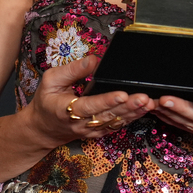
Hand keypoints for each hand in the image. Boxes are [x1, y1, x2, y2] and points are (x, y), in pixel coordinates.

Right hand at [27, 55, 155, 144]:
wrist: (43, 128)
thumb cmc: (46, 101)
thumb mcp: (50, 80)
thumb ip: (72, 70)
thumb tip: (94, 60)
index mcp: (67, 110)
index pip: (90, 106)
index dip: (107, 100)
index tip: (123, 93)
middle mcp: (82, 123)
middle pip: (109, 115)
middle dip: (128, 106)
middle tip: (144, 97)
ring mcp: (92, 130)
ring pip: (116, 122)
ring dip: (134, 113)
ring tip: (149, 103)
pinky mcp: (99, 132)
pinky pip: (117, 126)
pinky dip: (132, 118)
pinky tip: (144, 110)